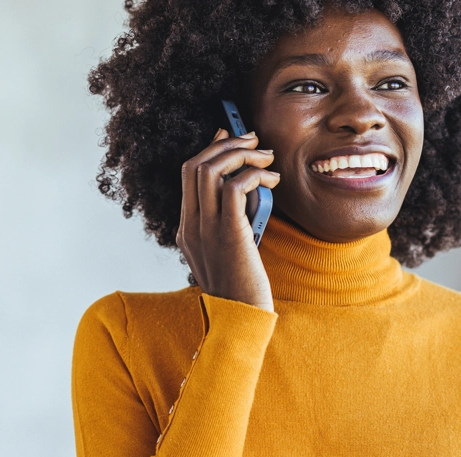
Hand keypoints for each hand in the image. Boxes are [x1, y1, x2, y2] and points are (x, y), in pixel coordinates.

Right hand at [176, 129, 280, 311]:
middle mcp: (190, 225)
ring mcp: (205, 229)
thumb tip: (249, 189)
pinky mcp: (227, 232)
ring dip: (241, 154)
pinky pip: (234, 187)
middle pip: (194, 165)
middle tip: (253, 138)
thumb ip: (233, 221)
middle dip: (225, 144)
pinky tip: (272, 181)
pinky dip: (254, 174)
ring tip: (266, 156)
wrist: (241, 318)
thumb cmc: (244, 287)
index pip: (188, 176)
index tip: (228, 134)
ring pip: (210, 169)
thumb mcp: (232, 249)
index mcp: (188, 229)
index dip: (209, 149)